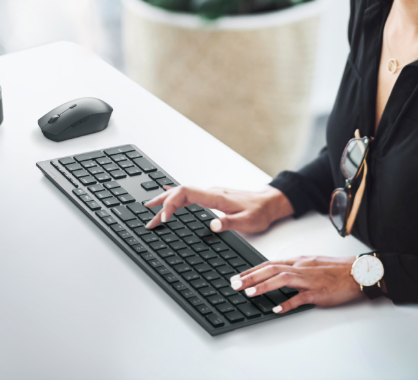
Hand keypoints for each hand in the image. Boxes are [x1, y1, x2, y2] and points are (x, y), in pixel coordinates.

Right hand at [143, 185, 292, 233]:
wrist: (270, 202)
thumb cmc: (260, 211)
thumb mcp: (248, 222)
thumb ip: (229, 223)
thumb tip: (212, 225)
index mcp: (216, 196)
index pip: (187, 193)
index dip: (172, 203)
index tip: (165, 218)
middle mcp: (211, 192)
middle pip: (180, 192)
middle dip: (162, 203)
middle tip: (148, 215)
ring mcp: (211, 194)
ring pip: (183, 194)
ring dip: (166, 202)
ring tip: (151, 211)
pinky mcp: (212, 198)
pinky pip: (189, 196)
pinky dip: (176, 200)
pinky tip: (168, 200)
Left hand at [230, 256, 363, 313]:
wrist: (357, 272)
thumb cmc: (337, 269)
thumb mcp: (313, 263)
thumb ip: (296, 268)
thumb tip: (279, 274)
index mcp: (300, 261)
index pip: (271, 263)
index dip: (253, 270)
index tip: (239, 276)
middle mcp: (302, 268)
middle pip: (272, 269)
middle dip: (251, 277)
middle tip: (235, 284)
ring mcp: (310, 280)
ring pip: (282, 280)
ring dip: (264, 286)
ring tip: (249, 293)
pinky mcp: (318, 292)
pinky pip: (300, 298)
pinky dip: (287, 303)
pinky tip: (277, 309)